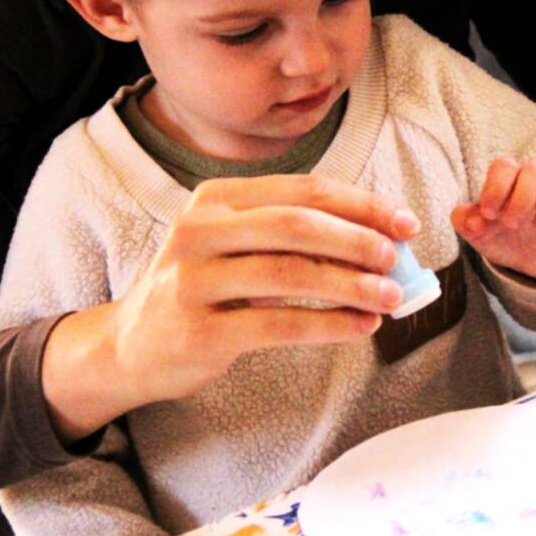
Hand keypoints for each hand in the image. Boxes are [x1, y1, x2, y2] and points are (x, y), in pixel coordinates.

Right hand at [42, 175, 419, 436]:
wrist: (131, 345)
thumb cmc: (203, 290)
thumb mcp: (235, 247)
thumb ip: (294, 238)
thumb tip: (380, 241)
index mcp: (217, 198)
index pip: (303, 190)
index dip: (361, 204)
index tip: (404, 222)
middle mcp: (200, 230)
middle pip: (296, 224)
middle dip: (358, 239)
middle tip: (398, 258)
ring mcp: (193, 279)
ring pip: (289, 273)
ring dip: (350, 284)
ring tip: (390, 297)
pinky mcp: (197, 329)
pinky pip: (277, 324)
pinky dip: (327, 324)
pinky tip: (361, 327)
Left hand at [451, 159, 535, 279]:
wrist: (527, 263)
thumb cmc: (501, 236)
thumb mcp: (479, 232)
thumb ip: (465, 221)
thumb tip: (470, 218)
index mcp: (510, 180)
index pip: (505, 165)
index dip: (495, 188)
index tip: (488, 214)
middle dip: (521, 197)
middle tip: (511, 224)